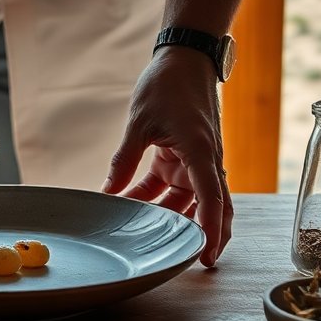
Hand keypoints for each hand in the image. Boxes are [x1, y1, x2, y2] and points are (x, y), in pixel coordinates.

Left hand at [103, 47, 233, 266]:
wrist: (185, 56)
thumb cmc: (168, 84)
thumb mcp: (140, 122)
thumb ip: (124, 160)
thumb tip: (108, 193)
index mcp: (200, 152)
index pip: (211, 199)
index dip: (210, 230)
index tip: (206, 255)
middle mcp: (205, 160)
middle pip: (212, 207)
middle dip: (204, 235)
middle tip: (190, 264)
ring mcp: (197, 160)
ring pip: (189, 201)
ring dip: (172, 218)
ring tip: (149, 240)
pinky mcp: (186, 156)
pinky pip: (174, 186)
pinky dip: (157, 199)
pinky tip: (133, 208)